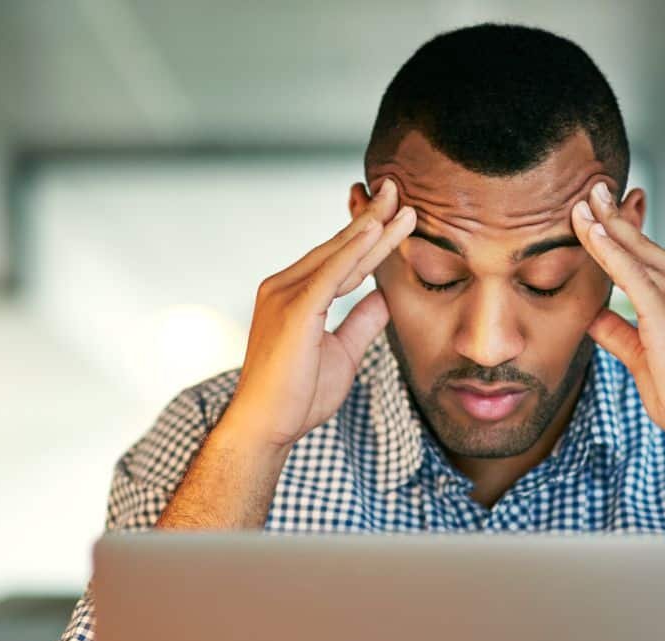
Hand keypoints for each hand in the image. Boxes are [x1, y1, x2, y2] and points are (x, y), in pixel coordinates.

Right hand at [219, 178, 416, 449]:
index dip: (370, 237)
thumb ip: (361, 322)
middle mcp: (284, 286)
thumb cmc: (298, 396)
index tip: (396, 214)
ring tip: (398, 202)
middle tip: (397, 189)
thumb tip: (384, 297)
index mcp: (296, 295)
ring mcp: (284, 295)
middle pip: (339, 247)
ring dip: (371, 228)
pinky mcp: (293, 310)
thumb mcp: (343, 353)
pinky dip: (352, 252)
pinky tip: (374, 231)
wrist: (266, 426)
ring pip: (337, 255)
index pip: (342, 260)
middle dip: (371, 218)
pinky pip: (329, 274)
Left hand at [571, 182, 664, 454]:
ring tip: (584, 201)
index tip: (606, 211)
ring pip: (639, 255)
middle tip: (592, 189)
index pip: (654, 258)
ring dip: (608, 227)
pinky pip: (633, 276)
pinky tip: (592, 232)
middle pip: (648, 246)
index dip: (628, 234)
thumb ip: (619, 333)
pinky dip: (611, 252)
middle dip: (616, 216)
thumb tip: (592, 315)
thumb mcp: (645, 359)